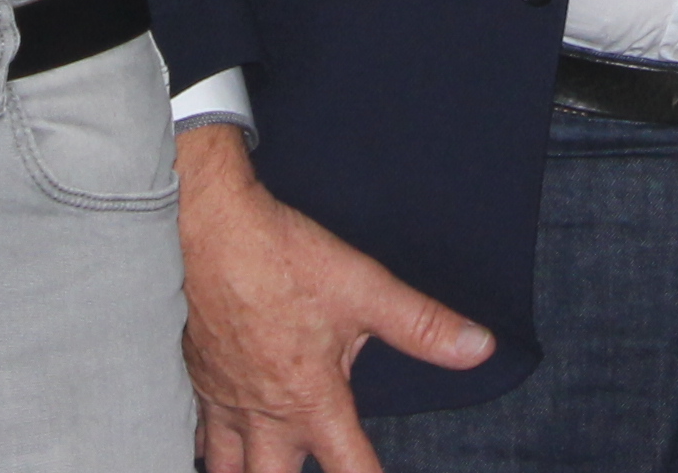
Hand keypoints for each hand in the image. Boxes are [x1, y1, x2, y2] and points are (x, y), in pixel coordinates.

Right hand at [181, 120, 492, 472]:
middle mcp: (265, 415)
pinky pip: (197, 432)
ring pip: (225, 469)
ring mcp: (224, 400)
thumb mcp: (363, 288)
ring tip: (262, 470)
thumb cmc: (283, 258)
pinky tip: (218, 443)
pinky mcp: (197, 377)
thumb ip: (422, 326)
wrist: (209, 228)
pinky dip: (210, 446)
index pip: (351, 470)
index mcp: (311, 401)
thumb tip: (480, 348)